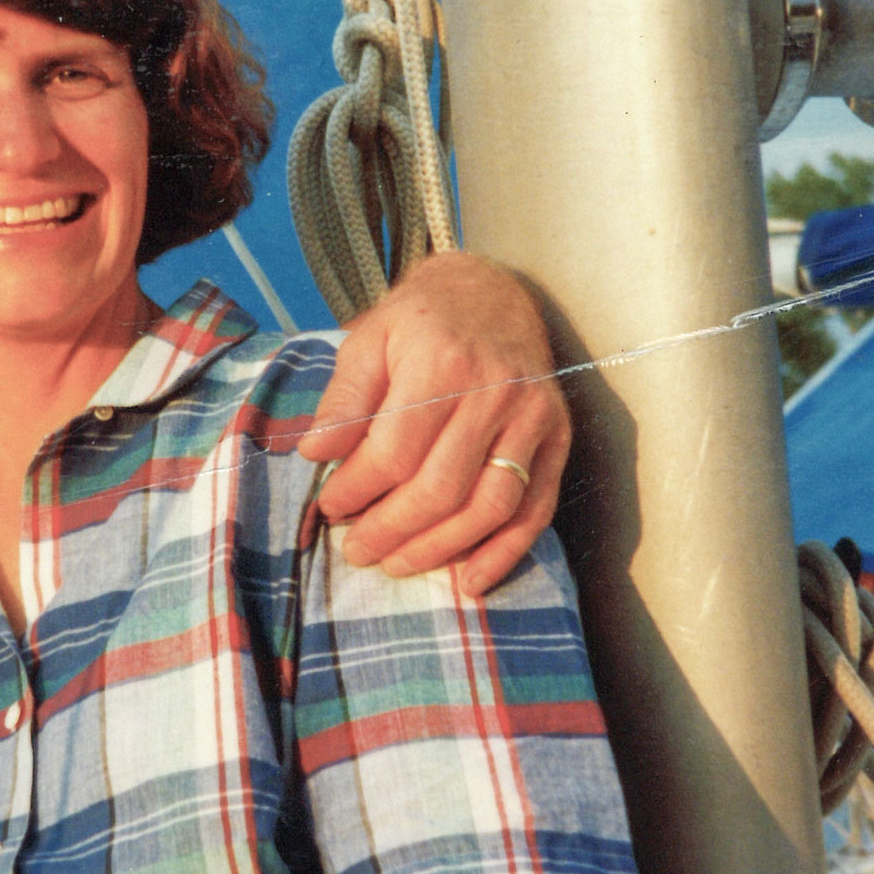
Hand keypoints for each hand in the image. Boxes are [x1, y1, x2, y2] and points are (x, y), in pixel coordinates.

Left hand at [297, 250, 570, 590]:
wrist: (493, 292)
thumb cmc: (420, 321)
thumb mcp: (370, 339)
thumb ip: (343, 398)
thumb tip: (314, 452)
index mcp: (443, 362)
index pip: (394, 452)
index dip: (357, 490)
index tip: (330, 507)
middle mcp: (495, 392)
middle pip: (441, 488)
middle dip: (391, 530)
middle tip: (355, 550)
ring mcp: (533, 418)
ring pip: (489, 507)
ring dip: (439, 549)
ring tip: (396, 564)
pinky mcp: (558, 438)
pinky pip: (535, 509)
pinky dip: (504, 552)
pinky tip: (469, 580)